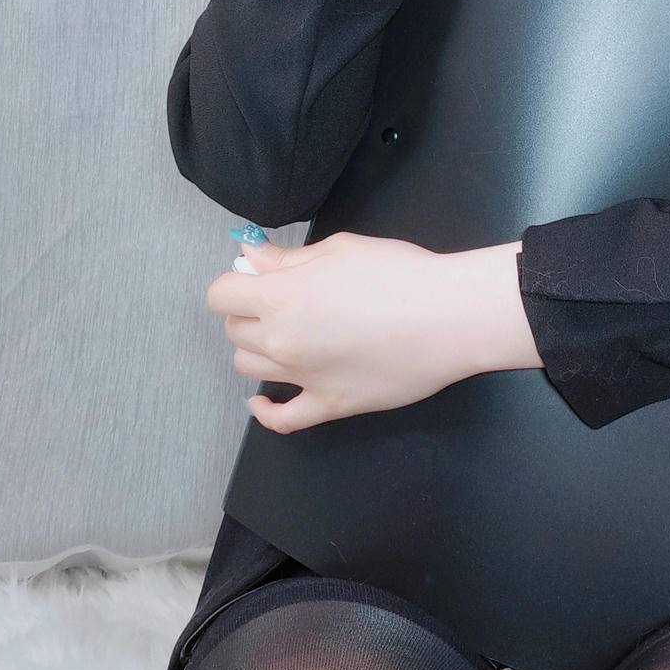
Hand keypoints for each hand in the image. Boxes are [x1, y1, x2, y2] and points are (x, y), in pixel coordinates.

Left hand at [205, 231, 541, 433]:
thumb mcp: (341, 249)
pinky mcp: (328, 406)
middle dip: (250, 312)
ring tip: (287, 337)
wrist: (448, 318)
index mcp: (280, 296)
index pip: (221, 294)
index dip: (237, 283)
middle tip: (285, 301)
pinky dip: (265, 411)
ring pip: (248, 368)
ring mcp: (302, 378)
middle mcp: (280, 340)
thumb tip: (250, 258)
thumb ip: (289, 258)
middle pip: (234, 331)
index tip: (259, 279)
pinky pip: (281, 420)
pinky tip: (263, 399)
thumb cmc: (398, 273)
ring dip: (258, 350)